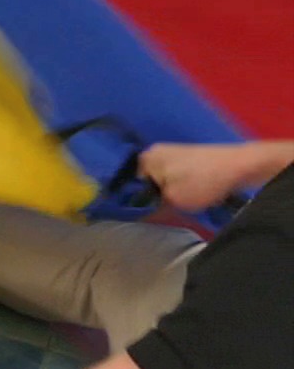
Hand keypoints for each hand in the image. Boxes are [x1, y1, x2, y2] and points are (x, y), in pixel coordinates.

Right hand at [138, 143, 256, 211]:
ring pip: (159, 181)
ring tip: (171, 208)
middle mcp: (155, 152)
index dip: (130, 202)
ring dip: (164, 195)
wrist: (241, 167)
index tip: (135, 217)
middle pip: (143, 182)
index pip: (126, 184)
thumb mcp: (171, 201)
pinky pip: (173, 177)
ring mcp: (173, 153)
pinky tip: (183, 199)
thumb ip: (149, 208)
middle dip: (148, 198)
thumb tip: (136, 214)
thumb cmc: (201, 182)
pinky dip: (176, 188)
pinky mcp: (188, 159)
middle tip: (155, 214)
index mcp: (144, 158)